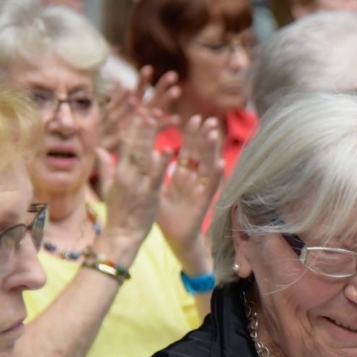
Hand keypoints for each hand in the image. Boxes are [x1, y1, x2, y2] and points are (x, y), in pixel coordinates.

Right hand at [99, 69, 179, 262]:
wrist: (122, 235)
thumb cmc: (120, 212)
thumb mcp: (110, 186)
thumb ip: (107, 166)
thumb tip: (100, 150)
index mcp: (120, 169)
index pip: (126, 141)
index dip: (132, 123)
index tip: (136, 105)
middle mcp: (127, 172)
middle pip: (133, 142)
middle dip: (139, 121)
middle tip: (146, 100)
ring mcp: (137, 182)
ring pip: (143, 154)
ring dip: (149, 134)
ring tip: (155, 115)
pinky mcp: (148, 194)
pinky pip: (155, 176)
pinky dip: (161, 163)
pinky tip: (167, 149)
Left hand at [159, 115, 222, 270]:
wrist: (173, 238)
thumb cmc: (163, 216)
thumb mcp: (151, 189)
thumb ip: (146, 170)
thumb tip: (136, 152)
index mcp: (179, 176)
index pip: (185, 150)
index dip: (188, 135)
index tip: (191, 118)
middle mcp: (192, 180)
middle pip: (198, 154)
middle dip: (202, 136)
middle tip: (207, 119)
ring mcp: (199, 189)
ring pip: (206, 165)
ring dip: (211, 149)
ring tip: (214, 132)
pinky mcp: (203, 201)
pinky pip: (210, 186)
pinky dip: (215, 175)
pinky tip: (220, 162)